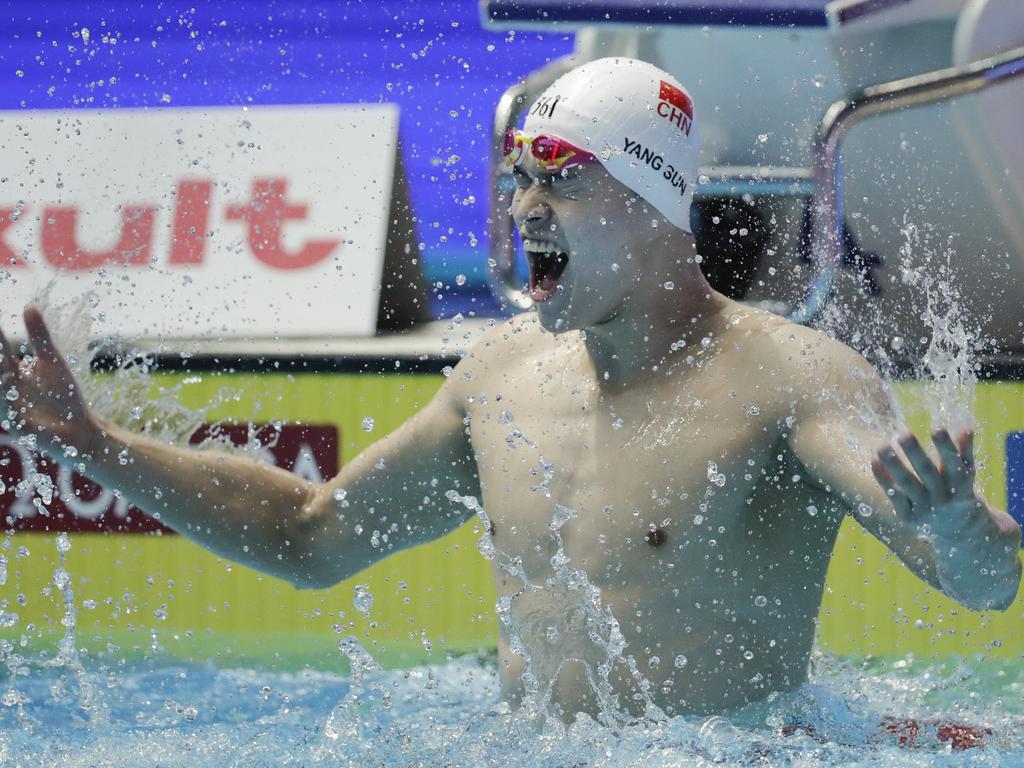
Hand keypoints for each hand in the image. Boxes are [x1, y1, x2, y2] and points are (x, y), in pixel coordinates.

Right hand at [0, 306, 95, 461]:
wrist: (79, 429)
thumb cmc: (63, 396)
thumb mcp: (51, 361)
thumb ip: (38, 336)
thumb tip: (28, 306)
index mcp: (9, 372)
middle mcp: (4, 388)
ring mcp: (8, 407)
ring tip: (1, 360)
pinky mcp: (18, 425)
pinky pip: (7, 411)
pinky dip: (4, 400)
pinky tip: (7, 384)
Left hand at [870, 428, 982, 538]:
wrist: (958, 530)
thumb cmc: (959, 492)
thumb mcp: (966, 474)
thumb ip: (964, 451)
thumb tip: (966, 427)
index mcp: (960, 485)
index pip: (953, 463)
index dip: (946, 447)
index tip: (937, 428)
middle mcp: (942, 497)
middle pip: (927, 472)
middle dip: (915, 453)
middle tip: (903, 433)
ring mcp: (924, 508)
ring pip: (907, 484)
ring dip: (894, 465)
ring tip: (882, 445)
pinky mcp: (907, 516)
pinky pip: (894, 496)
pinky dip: (883, 479)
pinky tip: (874, 460)